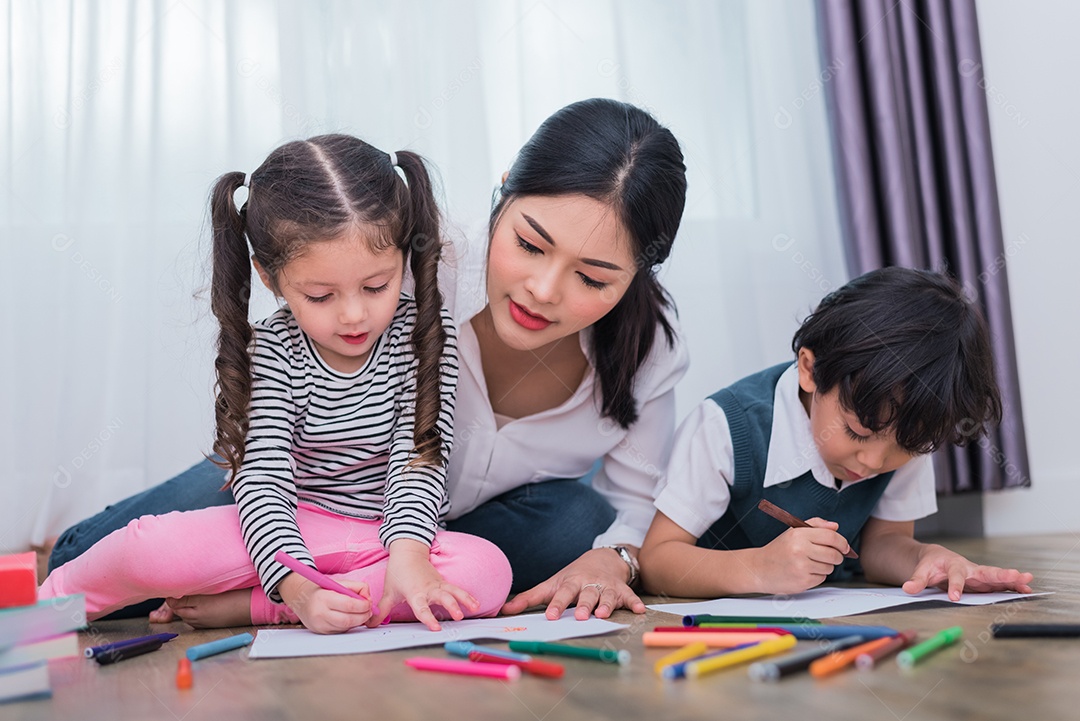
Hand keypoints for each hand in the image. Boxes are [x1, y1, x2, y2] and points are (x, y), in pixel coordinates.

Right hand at [278, 572, 373, 633]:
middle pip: (348, 620)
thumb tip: (369, 599)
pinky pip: (341, 631)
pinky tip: (350, 618)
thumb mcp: (338, 582)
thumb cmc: (323, 589)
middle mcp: (320, 613)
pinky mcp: (322, 632)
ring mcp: (320, 625)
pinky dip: (349, 625)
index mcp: (324, 598)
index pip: (348, 605)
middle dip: (363, 616)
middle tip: (369, 611)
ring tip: (361, 614)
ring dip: (358, 622)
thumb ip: (357, 587)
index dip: (363, 605)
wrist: (301, 599)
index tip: (369, 603)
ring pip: (346, 627)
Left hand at [367, 539, 479, 630]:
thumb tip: (370, 624)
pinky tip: (476, 604)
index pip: (421, 608)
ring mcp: (438, 584)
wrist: (408, 552)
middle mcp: (428, 589)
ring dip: (464, 599)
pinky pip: (457, 589)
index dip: (428, 617)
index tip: (436, 627)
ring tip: (475, 608)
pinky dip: (467, 596)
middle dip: (450, 606)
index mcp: (414, 593)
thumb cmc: (398, 572)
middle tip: (458, 617)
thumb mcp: (388, 592)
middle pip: (442, 597)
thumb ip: (382, 611)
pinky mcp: (443, 582)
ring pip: (454, 591)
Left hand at [501, 547, 645, 620]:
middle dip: (584, 604)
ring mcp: (606, 586)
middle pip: (586, 594)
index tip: (551, 616)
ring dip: (606, 604)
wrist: (601, 558)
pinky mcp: (621, 589)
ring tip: (603, 614)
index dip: (557, 605)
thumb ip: (529, 598)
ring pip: (607, 596)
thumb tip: (503, 610)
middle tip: (580, 616)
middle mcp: (588, 583)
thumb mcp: (551, 583)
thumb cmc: (572, 576)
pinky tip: (640, 610)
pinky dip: (635, 602)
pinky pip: (630, 596)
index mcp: (570, 582)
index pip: (562, 594)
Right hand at [753, 518, 850, 594]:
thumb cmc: (779, 550)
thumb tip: (835, 526)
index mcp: (798, 534)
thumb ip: (815, 525)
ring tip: (809, 563)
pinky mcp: (803, 581)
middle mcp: (800, 549)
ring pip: (829, 568)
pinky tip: (804, 572)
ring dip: (825, 566)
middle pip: (834, 554)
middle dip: (836, 556)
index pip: (831, 536)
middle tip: (829, 556)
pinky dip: (817, 576)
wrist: (759, 568)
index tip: (844, 547)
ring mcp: (801, 567)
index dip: (842, 542)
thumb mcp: (793, 532)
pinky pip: (822, 578)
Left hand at [901, 544, 1033, 600]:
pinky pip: (1000, 584)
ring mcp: (979, 575)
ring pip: (997, 577)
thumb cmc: (931, 564)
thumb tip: (907, 588)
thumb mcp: (922, 571)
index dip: (955, 586)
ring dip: (1013, 579)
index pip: (955, 576)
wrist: (937, 557)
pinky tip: (1027, 590)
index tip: (954, 597)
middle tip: (1016, 575)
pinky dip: (1013, 586)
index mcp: (954, 565)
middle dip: (1000, 574)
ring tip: (1028, 581)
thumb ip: (916, 580)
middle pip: (986, 571)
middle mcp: (970, 569)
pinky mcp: (984, 582)